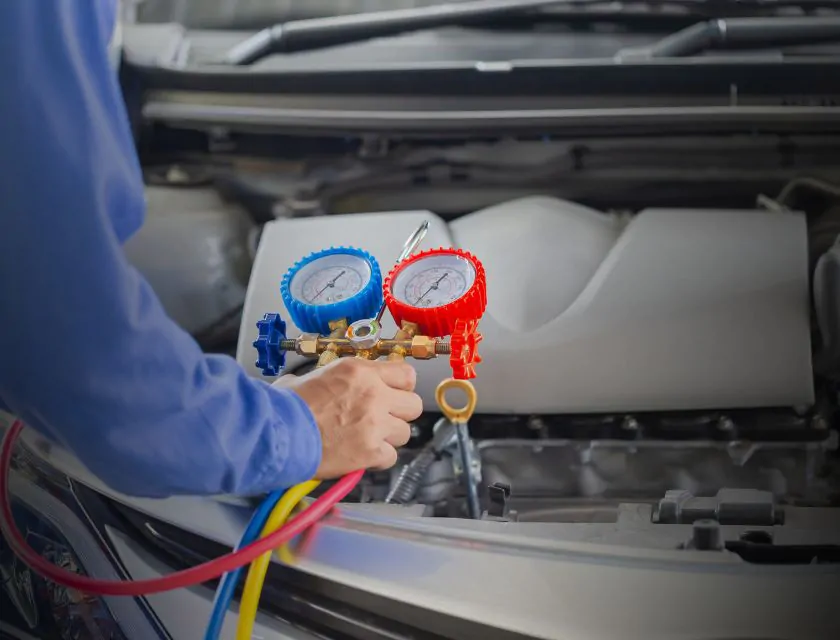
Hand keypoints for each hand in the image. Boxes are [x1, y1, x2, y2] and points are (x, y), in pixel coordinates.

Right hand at [275, 358, 422, 477]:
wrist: (276, 435)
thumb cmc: (285, 407)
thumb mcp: (311, 376)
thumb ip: (335, 378)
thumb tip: (335, 382)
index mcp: (359, 371)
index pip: (406, 374)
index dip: (401, 386)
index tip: (394, 392)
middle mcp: (373, 394)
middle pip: (414, 404)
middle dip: (400, 413)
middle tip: (384, 418)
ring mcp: (375, 424)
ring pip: (405, 433)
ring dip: (389, 437)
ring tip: (367, 439)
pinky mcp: (371, 451)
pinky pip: (391, 457)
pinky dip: (378, 459)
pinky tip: (361, 456)